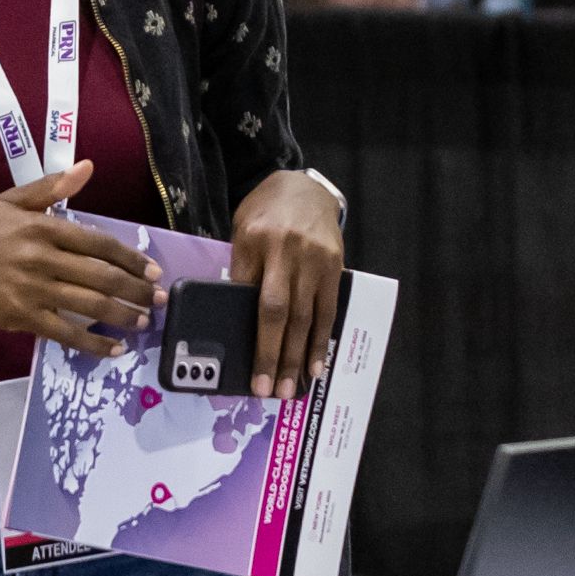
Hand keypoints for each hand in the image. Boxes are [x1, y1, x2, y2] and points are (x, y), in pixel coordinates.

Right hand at [0, 160, 162, 354]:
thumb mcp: (10, 201)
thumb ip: (50, 188)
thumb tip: (87, 167)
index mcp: (41, 227)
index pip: (97, 242)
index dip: (129, 257)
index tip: (152, 270)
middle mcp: (41, 257)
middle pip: (100, 275)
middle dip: (135, 289)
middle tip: (158, 299)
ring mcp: (31, 290)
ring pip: (88, 304)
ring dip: (122, 315)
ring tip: (143, 322)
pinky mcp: (21, 317)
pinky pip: (65, 333)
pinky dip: (93, 343)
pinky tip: (115, 348)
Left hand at [230, 170, 344, 398]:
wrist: (304, 186)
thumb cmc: (265, 212)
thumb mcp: (242, 231)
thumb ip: (243, 268)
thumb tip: (239, 318)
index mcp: (254, 239)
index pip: (244, 294)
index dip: (246, 331)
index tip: (242, 363)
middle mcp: (285, 249)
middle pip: (276, 311)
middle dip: (273, 354)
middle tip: (268, 390)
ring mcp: (313, 258)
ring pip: (305, 316)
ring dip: (298, 355)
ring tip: (293, 387)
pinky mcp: (334, 265)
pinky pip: (328, 309)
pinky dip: (322, 340)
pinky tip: (316, 364)